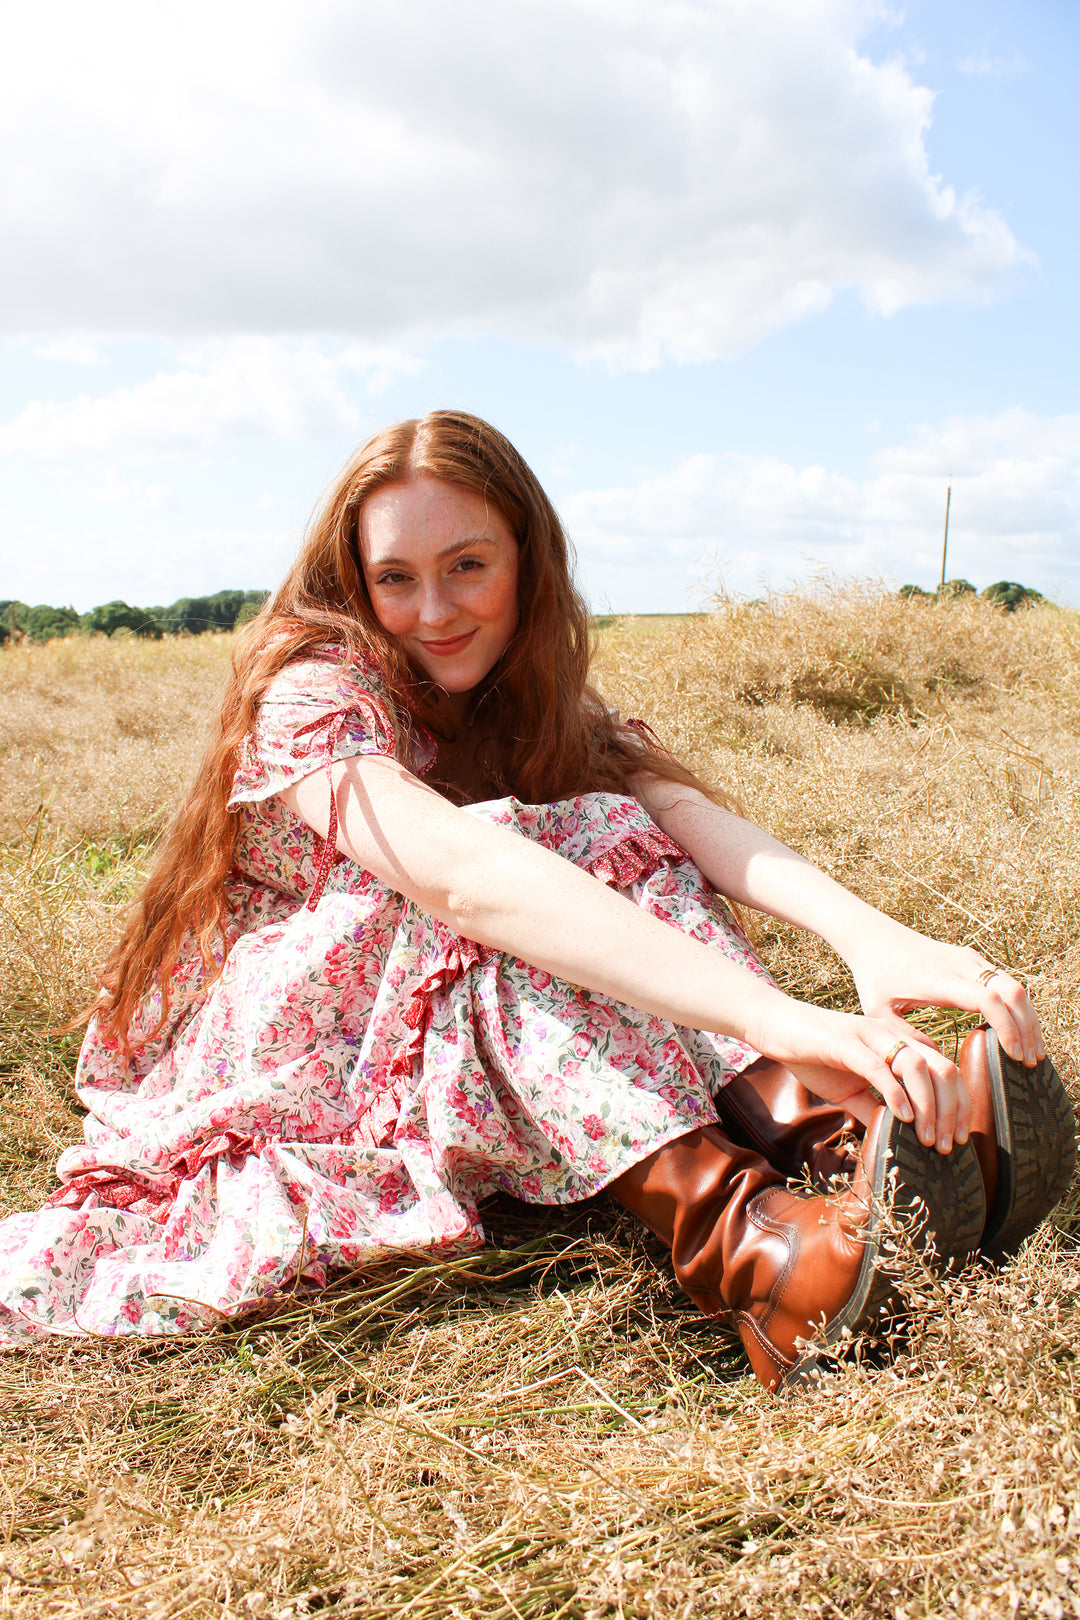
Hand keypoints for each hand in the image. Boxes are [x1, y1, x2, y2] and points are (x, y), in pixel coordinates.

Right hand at [743, 990, 969, 1154]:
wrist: (776, 1028)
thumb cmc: (814, 1056)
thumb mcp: (850, 1089)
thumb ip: (875, 1108)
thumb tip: (896, 1138)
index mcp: (900, 1043)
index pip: (946, 1071)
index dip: (959, 1106)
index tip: (957, 1138)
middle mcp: (893, 1035)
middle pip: (943, 1069)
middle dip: (951, 1111)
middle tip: (946, 1145)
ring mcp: (871, 1036)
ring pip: (918, 1068)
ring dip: (929, 1107)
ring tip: (926, 1138)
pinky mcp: (847, 1042)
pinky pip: (880, 1068)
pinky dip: (896, 1094)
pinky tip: (903, 1118)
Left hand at [842, 914, 1045, 1069]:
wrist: (874, 937)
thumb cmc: (874, 975)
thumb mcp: (879, 1012)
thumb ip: (905, 1038)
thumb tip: (937, 1064)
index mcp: (939, 979)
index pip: (988, 1000)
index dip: (1008, 1028)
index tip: (1015, 1055)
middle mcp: (960, 964)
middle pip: (1013, 992)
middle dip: (1028, 1028)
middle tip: (1031, 1061)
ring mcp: (969, 958)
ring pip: (1015, 985)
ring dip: (1028, 1018)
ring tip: (1032, 1051)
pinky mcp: (972, 958)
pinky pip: (1006, 981)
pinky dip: (1018, 1006)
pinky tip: (1019, 1031)